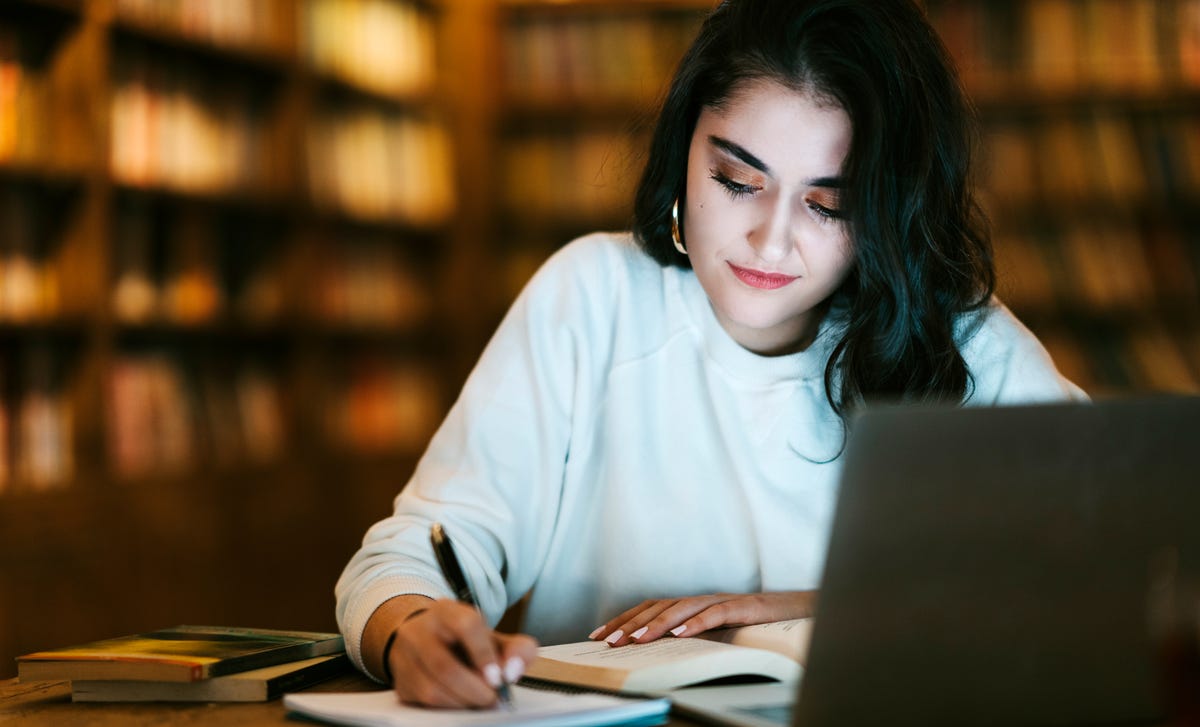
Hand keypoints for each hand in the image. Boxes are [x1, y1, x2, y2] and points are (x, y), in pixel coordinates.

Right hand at [373, 597, 538, 707]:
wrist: (425, 640)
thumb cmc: (464, 641)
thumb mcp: (493, 637)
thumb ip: (516, 649)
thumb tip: (513, 670)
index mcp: (447, 611)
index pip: (466, 625)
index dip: (484, 654)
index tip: (499, 677)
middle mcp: (420, 630)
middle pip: (445, 666)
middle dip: (475, 689)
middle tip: (493, 697)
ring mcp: (405, 656)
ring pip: (433, 689)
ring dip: (463, 701)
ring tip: (480, 700)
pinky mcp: (401, 681)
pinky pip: (424, 702)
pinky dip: (449, 707)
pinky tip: (462, 701)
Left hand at [589, 591, 815, 646]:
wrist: (801, 611)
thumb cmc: (756, 625)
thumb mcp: (717, 633)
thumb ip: (690, 636)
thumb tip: (657, 650)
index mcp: (693, 605)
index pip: (650, 607)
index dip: (624, 618)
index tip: (599, 634)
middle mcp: (703, 599)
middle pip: (659, 606)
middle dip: (630, 623)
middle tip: (608, 641)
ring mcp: (723, 600)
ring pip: (682, 608)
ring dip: (656, 624)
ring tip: (635, 639)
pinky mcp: (744, 607)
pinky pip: (716, 614)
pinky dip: (696, 623)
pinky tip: (679, 635)